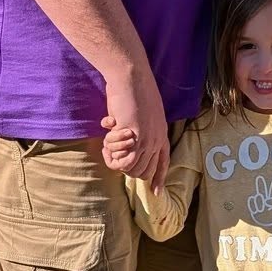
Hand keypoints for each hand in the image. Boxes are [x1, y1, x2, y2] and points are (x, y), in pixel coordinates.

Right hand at [101, 61, 169, 191]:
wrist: (130, 78)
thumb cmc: (132, 92)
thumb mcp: (141, 114)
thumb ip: (138, 129)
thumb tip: (128, 140)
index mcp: (161, 134)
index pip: (163, 163)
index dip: (158, 179)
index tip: (155, 193)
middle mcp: (157, 140)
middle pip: (143, 171)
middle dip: (125, 167)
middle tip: (111, 150)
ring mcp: (148, 140)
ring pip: (131, 168)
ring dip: (115, 157)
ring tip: (108, 138)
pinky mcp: (136, 138)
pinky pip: (123, 160)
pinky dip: (112, 153)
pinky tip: (108, 134)